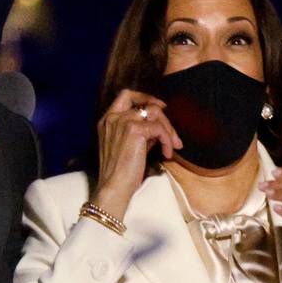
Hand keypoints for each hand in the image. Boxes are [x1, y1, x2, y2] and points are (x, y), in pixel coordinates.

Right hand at [92, 89, 180, 217]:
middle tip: (174, 137)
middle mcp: (113, 117)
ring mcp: (122, 122)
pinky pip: (159, 128)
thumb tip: (160, 127)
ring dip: (168, 130)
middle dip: (164, 118)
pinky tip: (167, 154)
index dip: (145, 97)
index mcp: (108, 120)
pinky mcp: (134, 130)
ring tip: (172, 146)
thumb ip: (140, 132)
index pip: (126, 95)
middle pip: (146, 104)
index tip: (161, 106)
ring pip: (155, 113)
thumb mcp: (129, 146)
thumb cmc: (121, 172)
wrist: (114, 187)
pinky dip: (167, 140)